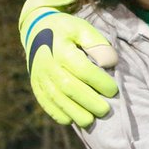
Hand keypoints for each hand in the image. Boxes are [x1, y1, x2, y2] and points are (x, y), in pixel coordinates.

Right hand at [19, 0, 119, 127]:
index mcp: (61, 49)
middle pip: (69, 88)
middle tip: (106, 110)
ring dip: (74, 112)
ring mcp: (40, 77)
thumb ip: (97, 44)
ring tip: (91, 120)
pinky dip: (57, 114)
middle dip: (88, 102)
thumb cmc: (66, 30)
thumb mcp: (82, 28)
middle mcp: (48, 65)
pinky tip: (71, 120)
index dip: (99, 82)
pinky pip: (45, 103)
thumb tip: (110, 62)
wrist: (35, 30)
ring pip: (56, 99)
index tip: (113, 90)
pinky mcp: (36, 85)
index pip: (82, 70)